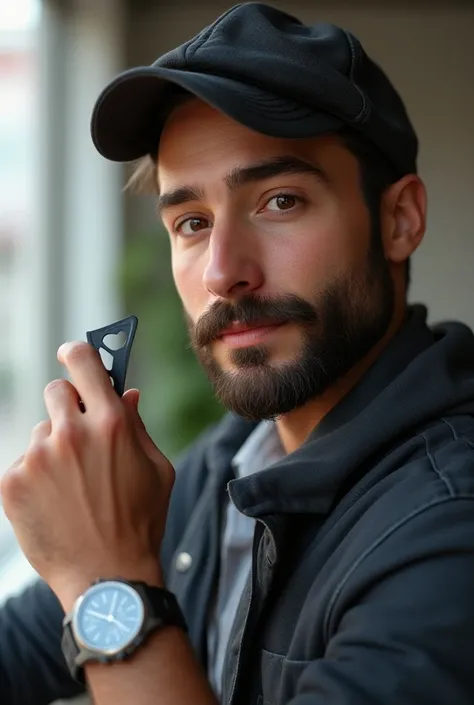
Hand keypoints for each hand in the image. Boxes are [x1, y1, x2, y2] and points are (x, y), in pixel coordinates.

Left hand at [0, 342, 173, 609]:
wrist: (107, 577)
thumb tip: (126, 394)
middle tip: (79, 436)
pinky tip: (55, 502)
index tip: (72, 354)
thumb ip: (139, 426)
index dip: (78, 353)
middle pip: (56, 392)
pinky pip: (24, 462)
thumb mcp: (157, 469)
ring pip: (41, 432)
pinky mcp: (14, 481)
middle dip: (68, 407)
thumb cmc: (140, 522)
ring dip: (54, 448)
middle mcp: (72, 433)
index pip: (84, 363)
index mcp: (111, 424)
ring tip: (71, 486)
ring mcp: (39, 457)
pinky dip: (36, 476)